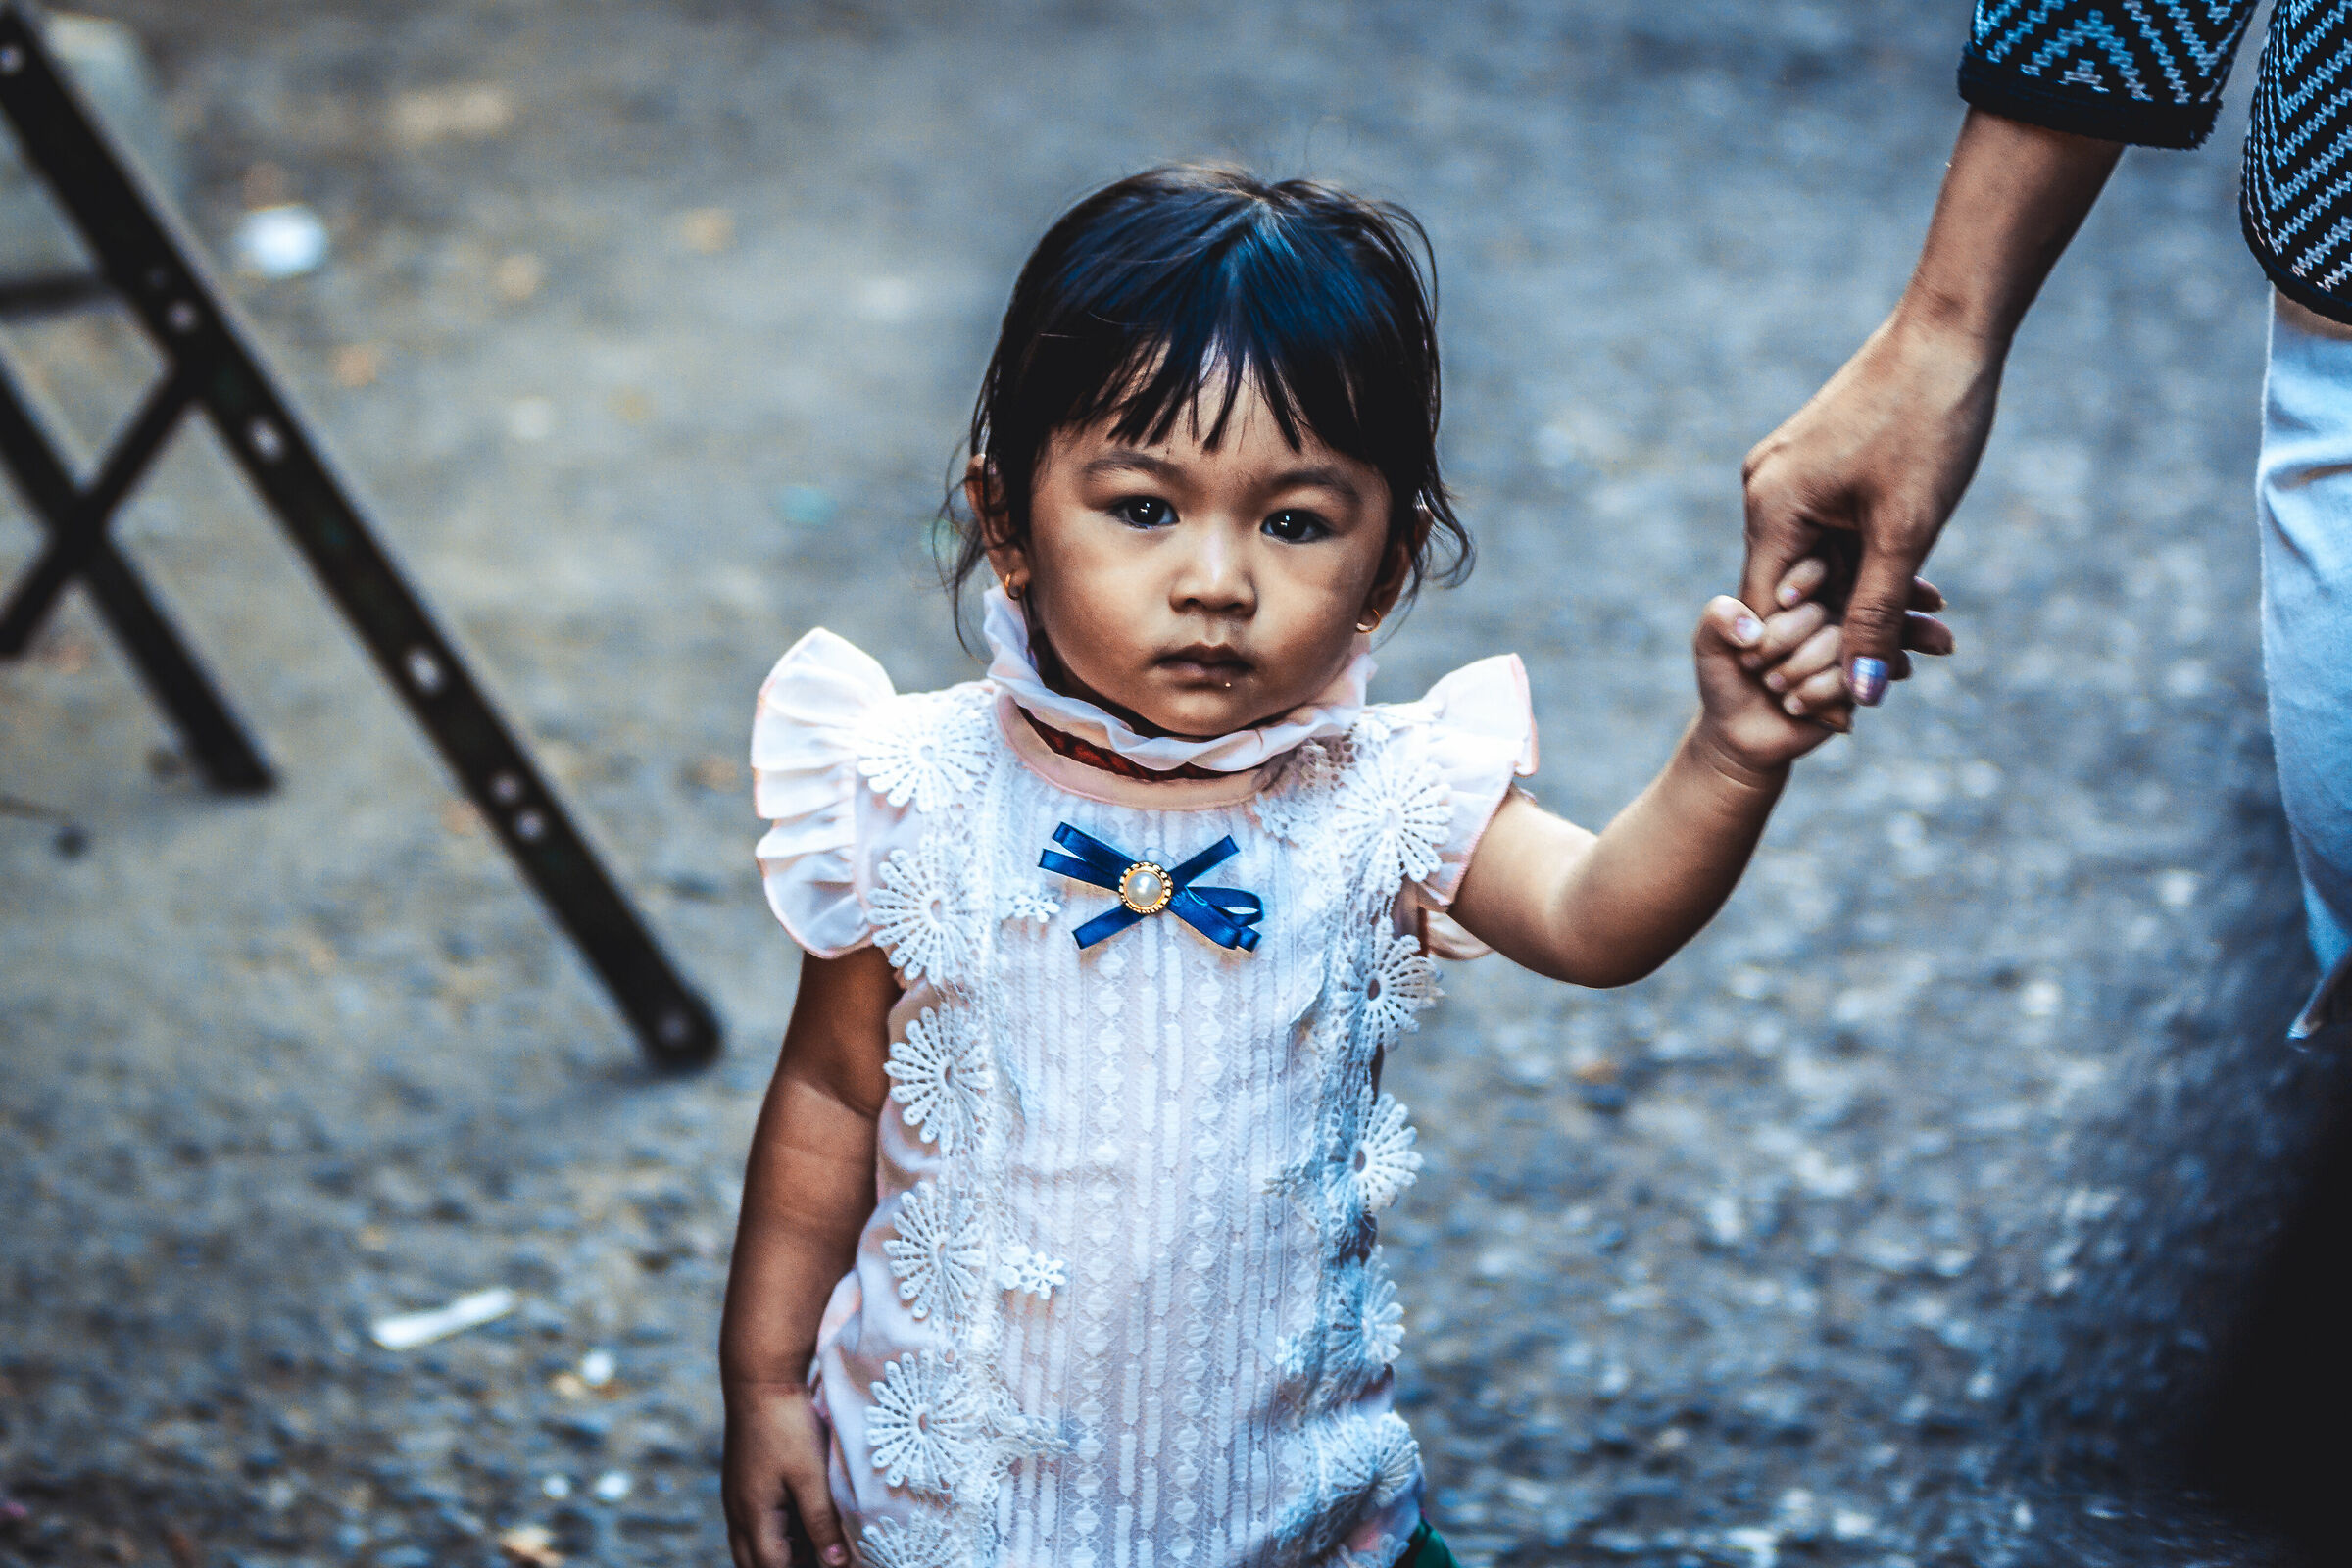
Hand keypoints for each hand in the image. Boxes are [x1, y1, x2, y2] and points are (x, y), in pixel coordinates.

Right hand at [724, 1381, 849, 1567]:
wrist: (761, 1379)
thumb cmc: (787, 1425)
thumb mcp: (811, 1475)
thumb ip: (822, 1522)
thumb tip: (836, 1563)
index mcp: (753, 1516)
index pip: (772, 1567)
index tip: (834, 1566)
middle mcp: (738, 1512)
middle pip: (754, 1563)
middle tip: (821, 1560)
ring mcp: (737, 1496)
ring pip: (751, 1543)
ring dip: (779, 1552)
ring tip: (813, 1547)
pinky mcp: (743, 1480)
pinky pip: (754, 1522)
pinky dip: (776, 1532)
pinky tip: (801, 1522)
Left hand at [1693, 591, 1839, 774]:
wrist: (1741, 733)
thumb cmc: (1727, 680)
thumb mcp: (1709, 645)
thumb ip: (1718, 617)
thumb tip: (1754, 626)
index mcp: (1796, 597)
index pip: (1813, 567)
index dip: (1797, 583)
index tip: (1774, 607)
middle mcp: (1827, 619)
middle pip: (1819, 612)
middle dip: (1780, 640)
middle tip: (1754, 666)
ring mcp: (1847, 650)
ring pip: (1838, 644)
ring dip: (1796, 669)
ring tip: (1772, 687)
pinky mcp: (1857, 683)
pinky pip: (1849, 678)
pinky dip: (1813, 693)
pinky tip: (1793, 706)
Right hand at [1739, 311, 1975, 704]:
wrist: (1953, 328)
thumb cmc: (1929, 421)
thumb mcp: (1907, 531)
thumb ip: (1878, 615)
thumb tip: (1862, 695)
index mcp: (1771, 507)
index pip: (1768, 614)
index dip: (1805, 666)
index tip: (1843, 711)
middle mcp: (1765, 489)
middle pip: (1793, 590)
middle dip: (1842, 636)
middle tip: (1898, 678)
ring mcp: (1789, 470)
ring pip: (1817, 560)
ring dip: (1860, 597)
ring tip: (1919, 634)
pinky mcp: (1817, 457)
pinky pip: (1829, 528)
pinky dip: (1863, 558)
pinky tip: (1909, 577)